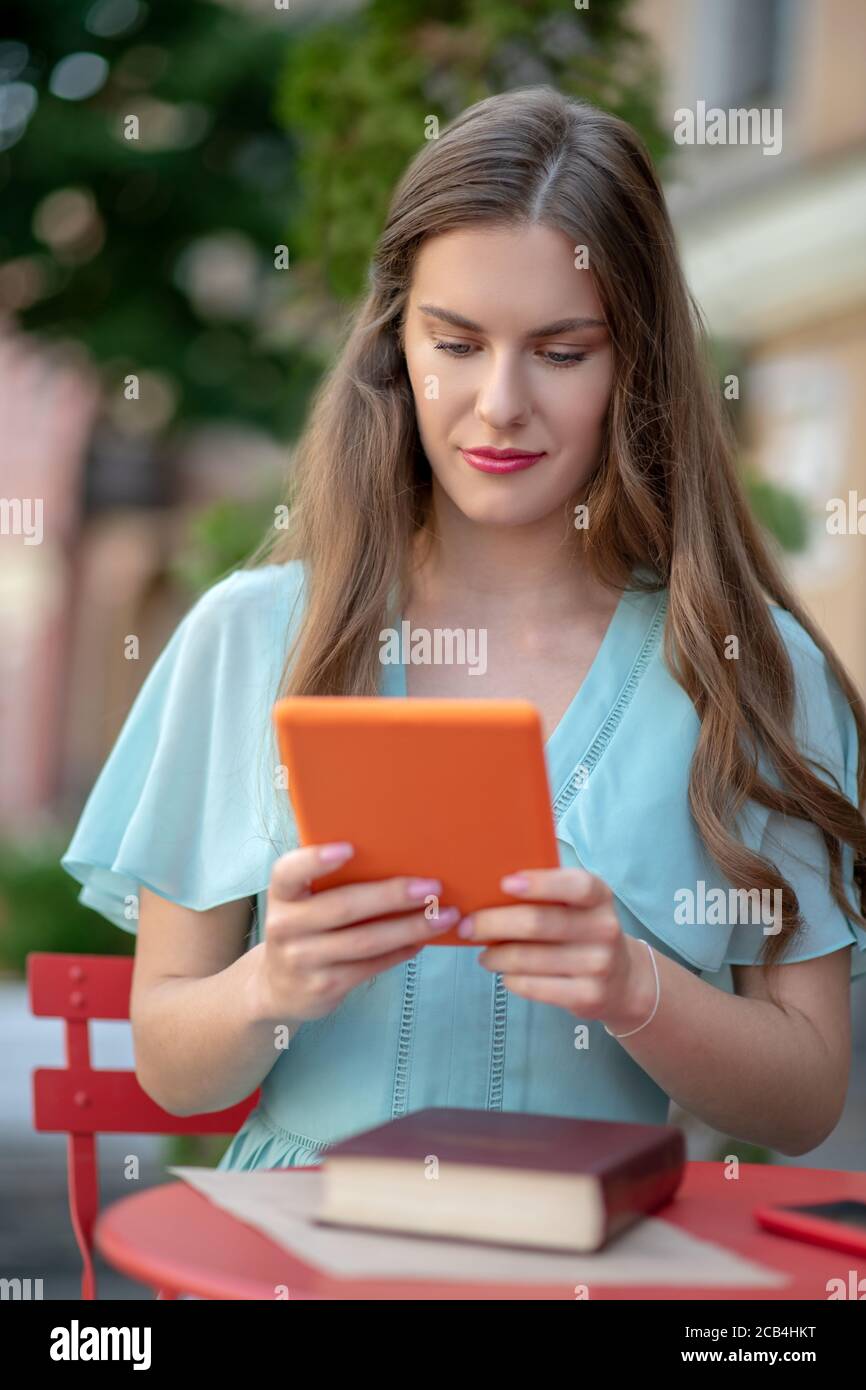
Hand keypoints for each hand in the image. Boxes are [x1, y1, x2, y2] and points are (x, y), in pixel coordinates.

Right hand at [254, 843, 457, 1021]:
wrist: (278, 988)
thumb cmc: (304, 929)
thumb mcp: (302, 904)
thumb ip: (329, 883)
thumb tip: (395, 855)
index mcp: (282, 895)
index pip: (289, 872)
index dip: (316, 860)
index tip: (350, 847)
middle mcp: (285, 926)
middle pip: (343, 906)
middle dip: (392, 896)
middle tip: (432, 887)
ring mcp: (302, 960)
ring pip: (365, 941)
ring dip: (409, 927)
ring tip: (443, 916)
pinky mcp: (323, 986)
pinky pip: (370, 966)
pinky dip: (400, 952)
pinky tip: (422, 940)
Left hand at [461, 867, 655, 1032]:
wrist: (623, 979)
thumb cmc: (582, 930)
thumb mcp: (577, 905)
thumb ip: (546, 894)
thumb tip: (487, 889)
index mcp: (599, 897)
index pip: (576, 885)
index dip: (541, 884)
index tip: (505, 883)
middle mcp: (604, 928)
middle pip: (538, 923)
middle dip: (493, 923)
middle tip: (467, 926)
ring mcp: (599, 964)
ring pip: (529, 958)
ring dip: (496, 955)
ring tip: (483, 954)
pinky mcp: (588, 995)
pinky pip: (534, 986)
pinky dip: (511, 979)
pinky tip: (505, 973)